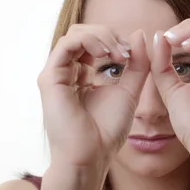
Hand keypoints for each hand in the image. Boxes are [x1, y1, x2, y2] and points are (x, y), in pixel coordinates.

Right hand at [37, 25, 148, 168]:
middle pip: (83, 33)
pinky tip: (106, 54)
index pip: (94, 42)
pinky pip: (67, 44)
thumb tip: (139, 33)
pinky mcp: (50, 78)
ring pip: (75, 34)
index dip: (115, 40)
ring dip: (101, 36)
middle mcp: (66, 72)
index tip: (133, 53)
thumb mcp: (129, 90)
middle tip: (126, 52)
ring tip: (118, 53)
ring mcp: (56, 74)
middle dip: (108, 35)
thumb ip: (137, 64)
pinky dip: (89, 41)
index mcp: (81, 75)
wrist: (91, 156)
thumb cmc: (106, 131)